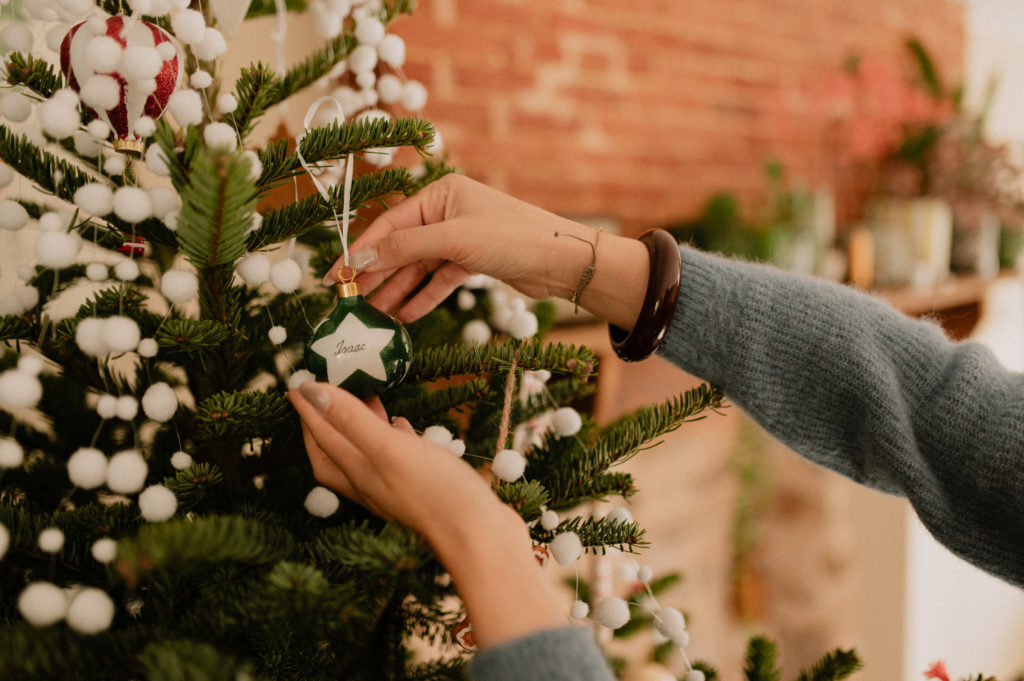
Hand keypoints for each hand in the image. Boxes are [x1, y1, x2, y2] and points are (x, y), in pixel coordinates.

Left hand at [287, 380, 504, 540]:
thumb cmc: (435, 493)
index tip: (296, 384)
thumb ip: (351, 420)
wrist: (480, 537)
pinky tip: (402, 425)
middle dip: (326, 421)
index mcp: (356, 471)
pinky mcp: (421, 488)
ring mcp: (396, 487)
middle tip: (322, 392)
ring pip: (366, 452)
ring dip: (359, 425)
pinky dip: (392, 437)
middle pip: (336, 450)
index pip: (322, 435)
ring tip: (364, 398)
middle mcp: (370, 482)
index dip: (308, 409)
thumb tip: (310, 392)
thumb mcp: (388, 449)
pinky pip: (396, 458)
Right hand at [327, 174, 647, 325]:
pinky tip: (405, 316)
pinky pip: (439, 279)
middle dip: (376, 275)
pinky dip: (423, 297)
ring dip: (397, 291)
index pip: (389, 224)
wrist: (564, 260)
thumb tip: (362, 256)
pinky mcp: (473, 260)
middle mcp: (447, 212)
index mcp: (439, 194)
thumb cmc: (513, 238)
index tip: (336, 276)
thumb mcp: (455, 240)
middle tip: (349, 302)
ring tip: (373, 317)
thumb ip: (406, 248)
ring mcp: (460, 237)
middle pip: (401, 246)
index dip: (361, 251)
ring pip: (418, 267)